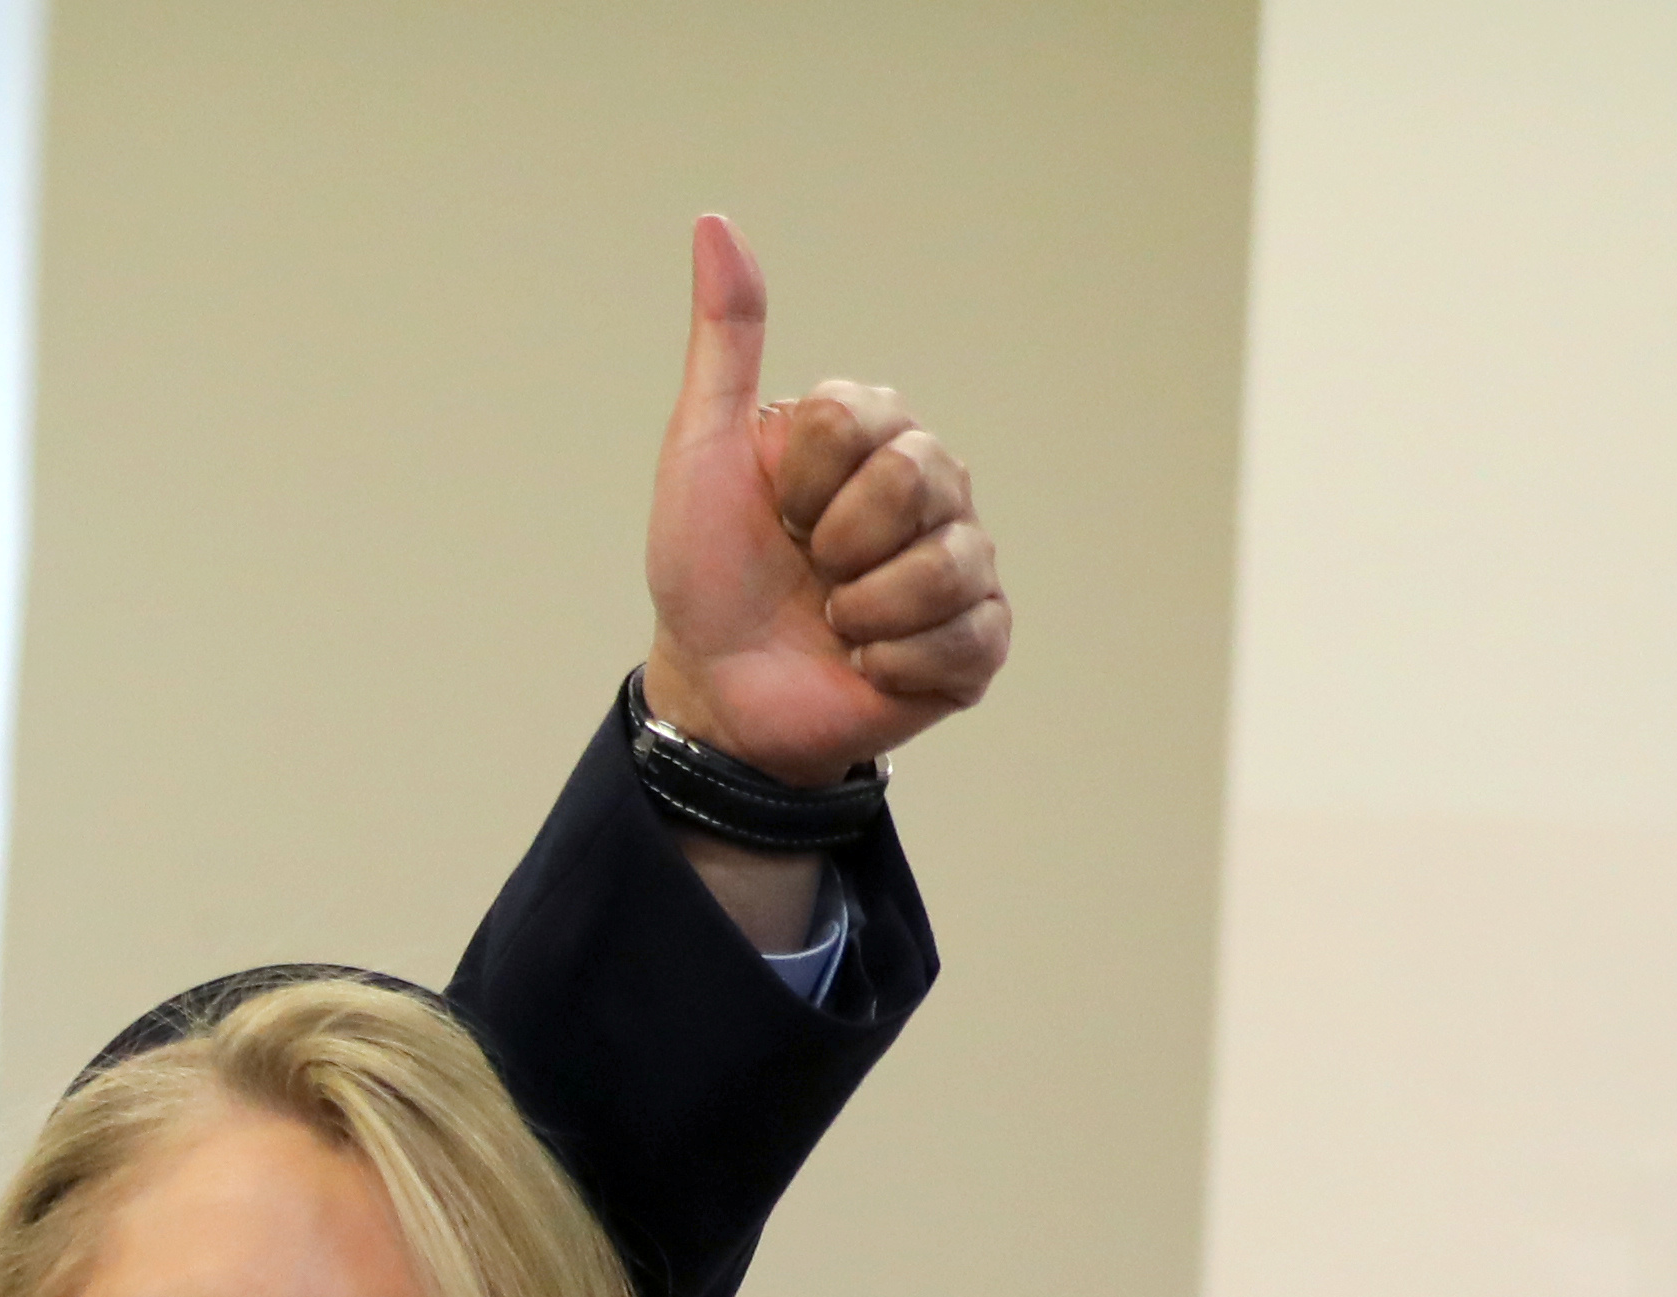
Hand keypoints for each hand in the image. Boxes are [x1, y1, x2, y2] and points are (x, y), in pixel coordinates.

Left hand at [642, 213, 1010, 781]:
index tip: (775, 512)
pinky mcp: (976, 642)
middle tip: (806, 570)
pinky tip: (866, 666)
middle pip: (919, 477)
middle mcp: (930, 487)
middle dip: (837, 541)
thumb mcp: (700, 451)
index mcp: (873, 435)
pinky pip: (966, 636)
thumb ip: (724, 340)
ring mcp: (961, 562)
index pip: (864, 418)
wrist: (715, 694)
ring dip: (863, 610)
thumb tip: (714, 222)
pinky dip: (894, 663)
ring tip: (833, 624)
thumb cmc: (706, 573)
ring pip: (948, 562)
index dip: (803, 479)